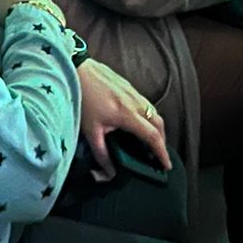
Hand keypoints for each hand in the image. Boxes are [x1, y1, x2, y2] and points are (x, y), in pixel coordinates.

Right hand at [0, 0, 62, 26]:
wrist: (32, 19)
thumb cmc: (8, 6)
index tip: (4, 5)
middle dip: (23, 4)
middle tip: (15, 16)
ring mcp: (48, 2)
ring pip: (40, 6)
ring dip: (35, 13)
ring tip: (27, 26)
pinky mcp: (57, 16)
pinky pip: (50, 18)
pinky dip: (45, 22)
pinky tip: (40, 30)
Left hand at [75, 60, 169, 179]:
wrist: (76, 68)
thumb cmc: (82, 99)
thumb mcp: (90, 131)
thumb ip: (102, 154)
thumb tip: (111, 173)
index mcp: (127, 114)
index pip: (152, 136)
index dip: (162, 152)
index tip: (166, 165)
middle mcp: (134, 101)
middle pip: (159, 123)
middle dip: (162, 140)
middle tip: (159, 155)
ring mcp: (132, 90)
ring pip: (153, 111)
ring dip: (156, 127)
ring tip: (150, 141)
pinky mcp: (127, 84)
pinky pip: (145, 102)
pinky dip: (149, 115)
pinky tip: (139, 122)